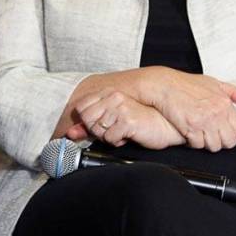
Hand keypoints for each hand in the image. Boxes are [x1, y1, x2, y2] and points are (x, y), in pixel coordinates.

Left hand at [67, 89, 184, 149]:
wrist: (164, 126)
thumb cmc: (139, 123)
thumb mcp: (112, 121)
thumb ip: (89, 125)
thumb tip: (70, 133)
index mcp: (108, 93)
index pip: (81, 107)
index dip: (87, 121)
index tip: (100, 124)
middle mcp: (113, 97)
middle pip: (86, 119)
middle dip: (97, 130)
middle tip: (112, 130)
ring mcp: (120, 108)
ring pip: (97, 129)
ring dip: (108, 137)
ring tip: (121, 132)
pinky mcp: (128, 120)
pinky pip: (110, 138)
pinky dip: (117, 142)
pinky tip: (128, 136)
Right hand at [149, 69, 235, 151]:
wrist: (163, 84)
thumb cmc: (185, 83)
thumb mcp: (213, 83)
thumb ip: (235, 93)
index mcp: (224, 103)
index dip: (234, 134)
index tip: (229, 134)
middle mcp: (216, 113)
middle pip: (229, 141)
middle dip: (221, 140)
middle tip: (211, 133)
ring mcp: (203, 121)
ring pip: (214, 146)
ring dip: (207, 142)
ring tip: (200, 134)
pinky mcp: (190, 127)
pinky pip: (198, 145)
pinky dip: (193, 142)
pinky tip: (189, 133)